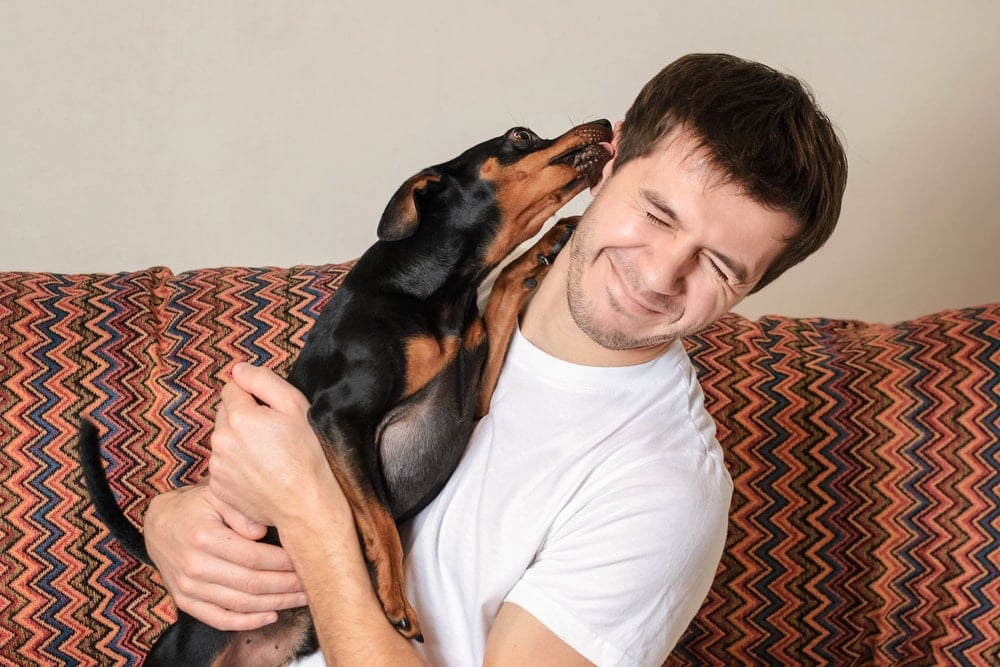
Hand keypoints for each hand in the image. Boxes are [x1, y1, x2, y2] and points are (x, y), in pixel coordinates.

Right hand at [143, 481, 306, 630]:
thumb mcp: (217, 495)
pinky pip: (219, 619)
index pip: (254, 557)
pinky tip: (271, 615)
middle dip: (286, 586)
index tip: (306, 560)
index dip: (284, 563)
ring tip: (300, 599)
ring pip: (240, 604)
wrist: (159, 524)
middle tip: (311, 582)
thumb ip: (240, 510)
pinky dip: (247, 622)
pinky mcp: (185, 601)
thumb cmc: (195, 506)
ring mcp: (189, 587)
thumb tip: (262, 531)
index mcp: (205, 538)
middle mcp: (195, 566)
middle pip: (251, 583)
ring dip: (275, 604)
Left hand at [208, 362, 349, 531]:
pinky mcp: (218, 488)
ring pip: (224, 440)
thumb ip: (263, 380)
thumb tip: (239, 370)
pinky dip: (237, 466)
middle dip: (244, 417)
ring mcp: (217, 467)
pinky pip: (223, 466)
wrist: (306, 506)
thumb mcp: (296, 406)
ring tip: (268, 456)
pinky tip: (260, 473)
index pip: (233, 388)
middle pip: (226, 414)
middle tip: (273, 434)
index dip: (255, 396)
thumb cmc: (307, 455)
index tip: (272, 411)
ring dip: (239, 441)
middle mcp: (220, 440)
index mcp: (238, 416)